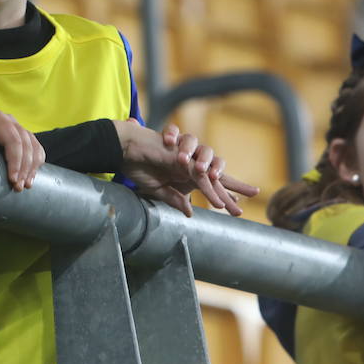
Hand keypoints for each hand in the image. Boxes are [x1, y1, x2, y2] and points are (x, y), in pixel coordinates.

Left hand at [0, 110, 44, 191]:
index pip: (14, 140)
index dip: (16, 160)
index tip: (12, 179)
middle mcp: (11, 121)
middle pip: (26, 145)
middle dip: (24, 168)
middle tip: (18, 187)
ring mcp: (18, 128)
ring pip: (34, 147)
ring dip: (32, 168)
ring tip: (25, 185)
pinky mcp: (22, 137)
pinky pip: (36, 149)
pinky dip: (36, 163)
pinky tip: (30, 177)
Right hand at [114, 121, 259, 216]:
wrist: (125, 151)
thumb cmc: (138, 165)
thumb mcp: (158, 190)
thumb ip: (174, 199)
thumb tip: (190, 212)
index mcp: (186, 173)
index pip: (211, 183)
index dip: (225, 194)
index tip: (238, 209)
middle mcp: (190, 165)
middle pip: (217, 177)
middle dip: (232, 192)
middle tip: (239, 212)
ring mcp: (187, 160)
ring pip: (210, 174)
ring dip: (219, 190)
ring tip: (223, 207)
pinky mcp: (181, 159)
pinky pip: (198, 175)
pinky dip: (207, 188)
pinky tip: (215, 202)